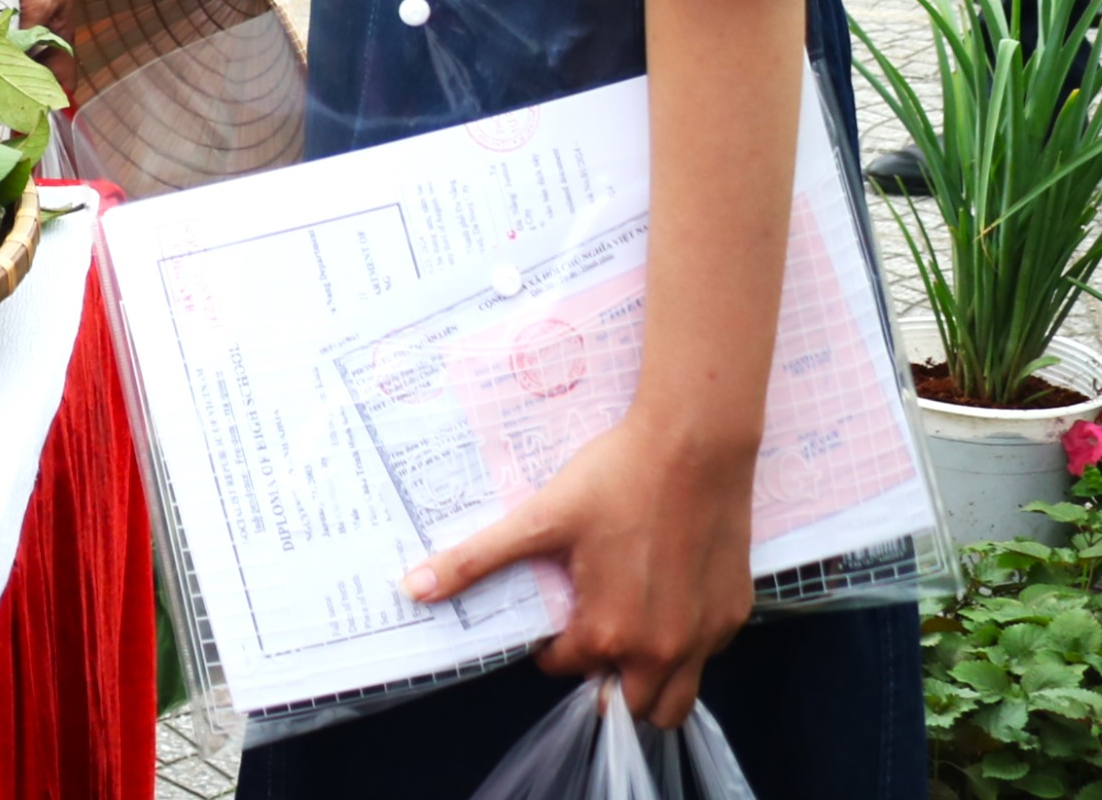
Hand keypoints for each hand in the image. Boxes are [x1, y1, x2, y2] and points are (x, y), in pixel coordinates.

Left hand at [402, 410, 758, 729]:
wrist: (693, 446)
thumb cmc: (614, 479)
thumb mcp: (538, 520)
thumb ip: (476, 561)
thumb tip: (413, 588)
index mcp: (609, 634)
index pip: (566, 668)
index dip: (552, 645)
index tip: (552, 612)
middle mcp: (664, 649)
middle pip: (628, 704)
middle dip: (602, 678)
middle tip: (588, 629)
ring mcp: (706, 636)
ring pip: (676, 698)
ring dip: (649, 682)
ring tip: (627, 631)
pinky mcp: (734, 614)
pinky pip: (706, 656)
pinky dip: (684, 646)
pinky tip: (665, 598)